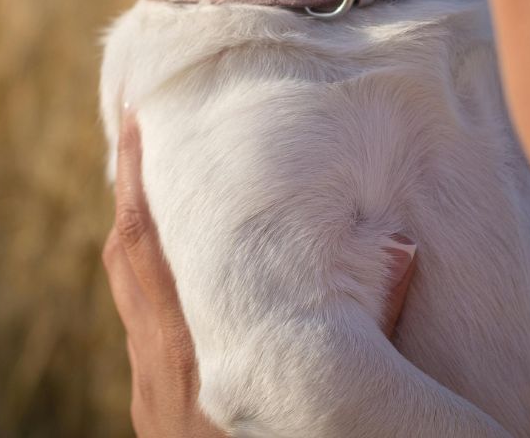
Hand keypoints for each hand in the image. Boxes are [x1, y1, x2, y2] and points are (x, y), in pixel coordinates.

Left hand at [103, 114, 416, 436]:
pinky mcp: (154, 411)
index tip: (140, 121)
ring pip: (131, 291)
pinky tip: (185, 275)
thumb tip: (403, 256)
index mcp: (189, 349)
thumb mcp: (322, 397)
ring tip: (166, 189)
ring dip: (144, 236)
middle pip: (125, 258)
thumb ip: (371, 327)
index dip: (137, 179)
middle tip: (147, 134)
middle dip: (133, 191)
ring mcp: (149, 393)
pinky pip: (143, 322)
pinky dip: (154, 280)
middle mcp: (157, 365)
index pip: (145, 244)